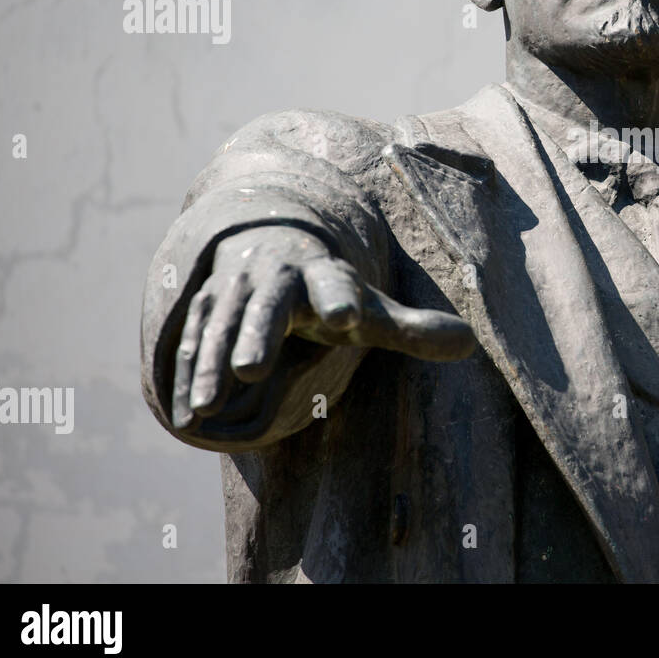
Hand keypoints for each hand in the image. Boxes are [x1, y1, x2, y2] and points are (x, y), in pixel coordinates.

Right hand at [172, 225, 475, 429]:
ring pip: (222, 325)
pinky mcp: (205, 310)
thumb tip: (471, 344)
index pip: (334, 285)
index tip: (346, 316)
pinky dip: (188, 371)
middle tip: (252, 368)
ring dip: (213, 362)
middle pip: (267, 305)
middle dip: (257, 334)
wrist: (267, 247)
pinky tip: (187, 410)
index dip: (341, 299)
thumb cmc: (328, 293)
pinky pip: (193, 339)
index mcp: (322, 275)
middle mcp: (275, 278)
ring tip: (209, 404)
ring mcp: (235, 292)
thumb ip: (412, 329)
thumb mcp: (368, 309)